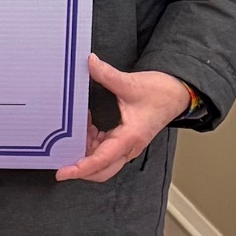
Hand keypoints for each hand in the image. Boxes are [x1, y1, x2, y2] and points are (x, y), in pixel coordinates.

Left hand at [55, 55, 193, 182]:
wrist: (176, 93)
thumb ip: (107, 74)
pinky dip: (91, 143)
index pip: (101, 160)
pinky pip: (104, 150)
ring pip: (102, 161)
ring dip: (85, 152)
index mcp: (130, 137)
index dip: (80, 168)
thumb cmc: (160, 93)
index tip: (63, 172)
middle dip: (80, 168)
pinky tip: (85, 126)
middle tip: (58, 159)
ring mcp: (126, 145)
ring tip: (72, 132)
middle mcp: (128, 147)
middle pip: (101, 170)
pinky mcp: (124, 140)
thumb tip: (89, 62)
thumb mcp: (130, 83)